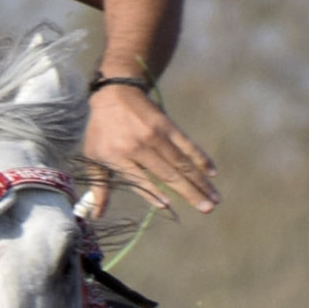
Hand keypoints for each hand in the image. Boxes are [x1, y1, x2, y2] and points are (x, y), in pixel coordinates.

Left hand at [83, 85, 220, 214]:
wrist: (115, 93)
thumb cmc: (103, 130)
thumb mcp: (93, 156)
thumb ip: (99, 186)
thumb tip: (97, 215)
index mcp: (118, 155)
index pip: (138, 178)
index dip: (152, 192)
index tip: (167, 205)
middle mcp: (139, 145)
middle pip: (168, 174)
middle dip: (189, 193)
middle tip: (207, 209)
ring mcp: (156, 135)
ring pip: (182, 163)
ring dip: (200, 181)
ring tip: (214, 199)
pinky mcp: (168, 126)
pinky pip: (187, 144)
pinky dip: (201, 158)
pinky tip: (212, 171)